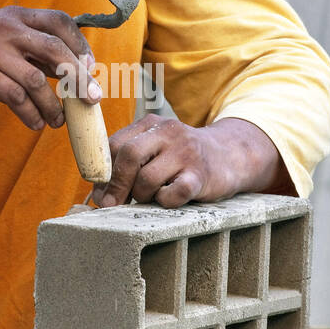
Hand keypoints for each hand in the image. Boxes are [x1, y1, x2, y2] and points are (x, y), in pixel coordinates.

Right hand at [0, 6, 100, 131]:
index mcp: (15, 16)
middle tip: (91, 99)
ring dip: (52, 105)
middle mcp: (5, 29)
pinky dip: (31, 114)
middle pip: (55, 50)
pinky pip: (16, 98)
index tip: (90, 66)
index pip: (59, 21)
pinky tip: (35, 123)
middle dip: (78, 78)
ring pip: (36, 80)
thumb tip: (71, 68)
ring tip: (57, 121)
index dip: (80, 43)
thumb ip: (30, 47)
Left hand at [91, 114, 295, 207]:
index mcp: (151, 123)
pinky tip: (169, 199)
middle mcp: (169, 132)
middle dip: (116, 185)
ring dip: (142, 196)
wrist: (230, 156)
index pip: (115, 144)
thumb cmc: (181, 158)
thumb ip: (127, 161)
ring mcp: (186, 153)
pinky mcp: (201, 175)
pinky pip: (173, 194)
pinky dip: (165, 202)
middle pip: (129, 156)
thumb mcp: (155, 147)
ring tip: (150, 197)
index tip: (100, 193)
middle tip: (112, 205)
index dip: (103, 172)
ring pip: (147, 179)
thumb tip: (99, 194)